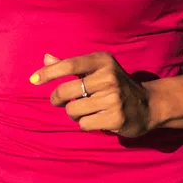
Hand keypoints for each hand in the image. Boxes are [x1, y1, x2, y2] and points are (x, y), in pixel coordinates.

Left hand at [32, 52, 153, 138]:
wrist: (149, 105)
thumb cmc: (116, 85)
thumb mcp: (97, 71)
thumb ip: (70, 65)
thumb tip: (45, 58)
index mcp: (103, 61)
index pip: (69, 65)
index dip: (49, 73)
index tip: (33, 80)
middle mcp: (109, 77)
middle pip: (66, 91)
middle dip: (58, 99)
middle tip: (62, 101)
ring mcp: (114, 98)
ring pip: (73, 110)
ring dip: (74, 113)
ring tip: (86, 110)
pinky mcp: (116, 117)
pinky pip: (84, 124)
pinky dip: (86, 123)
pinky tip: (98, 119)